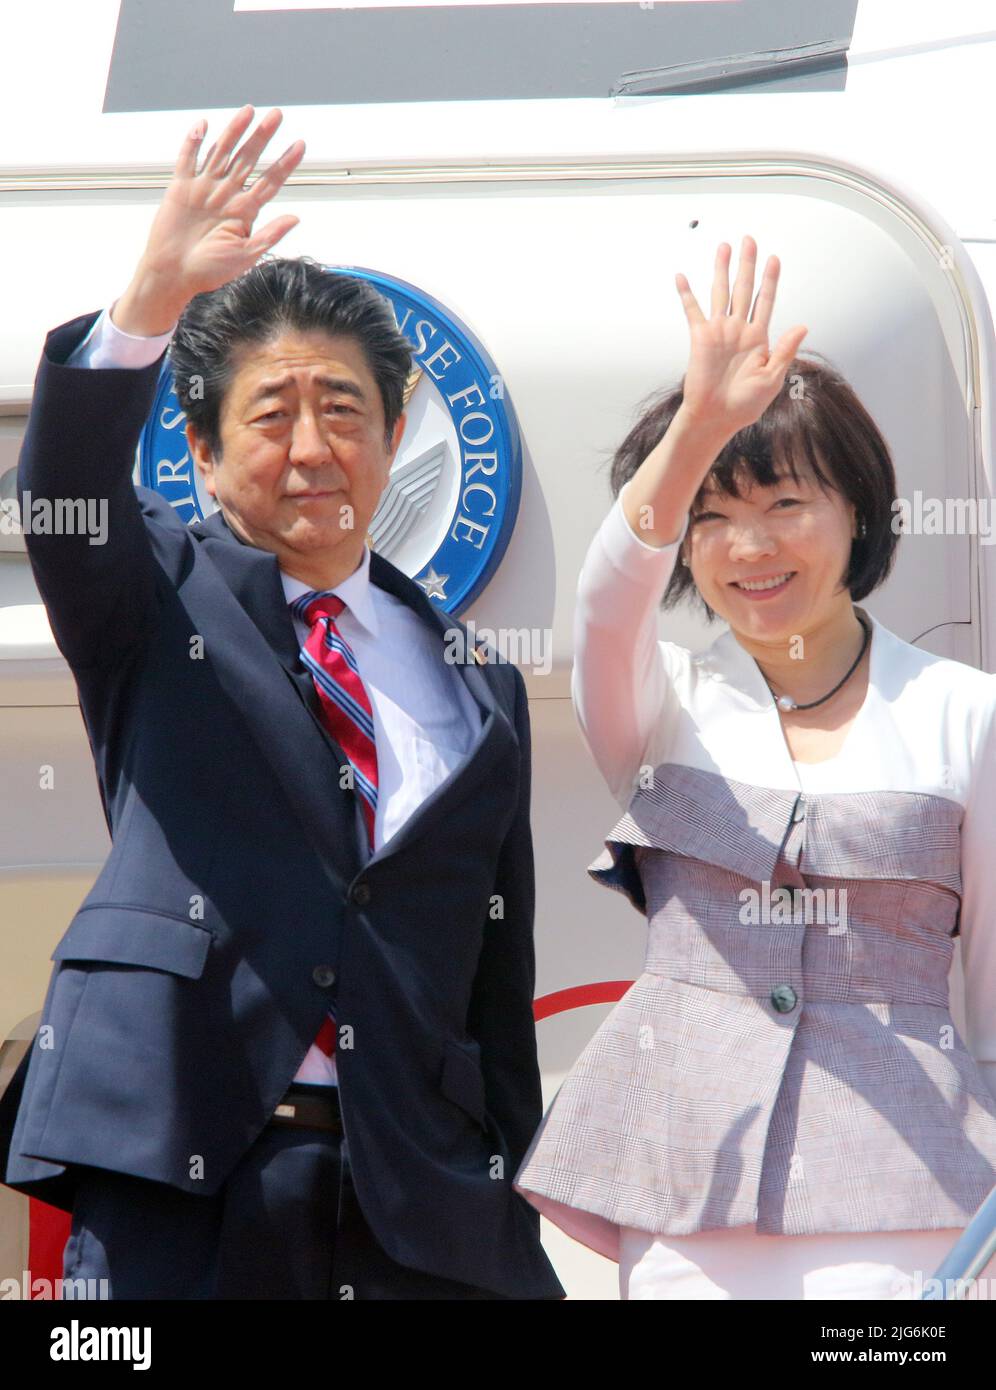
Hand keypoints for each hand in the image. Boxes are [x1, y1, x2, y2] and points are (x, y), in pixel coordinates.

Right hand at [114, 106, 305, 332]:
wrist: (174, 275)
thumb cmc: (210, 271)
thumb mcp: (246, 256)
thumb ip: (269, 235)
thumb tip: (296, 217)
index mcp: (245, 211)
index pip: (270, 181)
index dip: (284, 163)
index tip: (300, 145)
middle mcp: (227, 195)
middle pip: (248, 159)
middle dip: (263, 137)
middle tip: (278, 114)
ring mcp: (204, 188)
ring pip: (222, 152)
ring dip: (235, 132)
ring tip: (249, 111)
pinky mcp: (181, 187)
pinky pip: (188, 160)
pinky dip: (194, 143)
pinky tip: (204, 125)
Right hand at [674, 237, 807, 437]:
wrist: (716, 417)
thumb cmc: (745, 404)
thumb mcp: (772, 378)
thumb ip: (785, 350)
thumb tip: (803, 326)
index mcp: (758, 338)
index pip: (765, 301)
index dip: (770, 280)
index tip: (774, 259)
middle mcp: (738, 330)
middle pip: (743, 288)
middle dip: (747, 264)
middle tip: (749, 240)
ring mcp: (718, 332)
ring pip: (720, 292)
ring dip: (722, 269)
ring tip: (724, 246)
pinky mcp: (700, 338)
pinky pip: (692, 311)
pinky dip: (687, 294)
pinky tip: (682, 277)